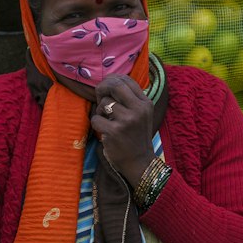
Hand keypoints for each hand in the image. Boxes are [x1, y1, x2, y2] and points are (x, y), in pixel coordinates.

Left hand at [90, 74, 154, 188]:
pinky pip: (96, 119)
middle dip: (102, 88)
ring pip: (104, 103)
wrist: (139, 163)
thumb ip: (129, 99)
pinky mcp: (115, 132)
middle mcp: (139, 110)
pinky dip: (96, 124)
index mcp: (146, 103)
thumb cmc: (136, 137)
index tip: (106, 87)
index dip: (112, 80)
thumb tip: (107, 83)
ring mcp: (127, 121)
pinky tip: (104, 131)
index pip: (126, 80)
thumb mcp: (141, 115)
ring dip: (100, 111)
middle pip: (115, 85)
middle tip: (98, 96)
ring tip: (107, 120)